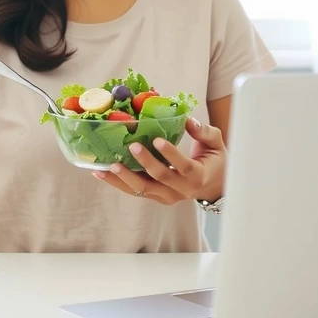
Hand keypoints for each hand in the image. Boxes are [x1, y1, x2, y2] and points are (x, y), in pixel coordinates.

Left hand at [95, 117, 225, 205]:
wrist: (215, 187)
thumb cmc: (216, 161)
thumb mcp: (216, 144)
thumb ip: (204, 132)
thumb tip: (187, 119)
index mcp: (197, 176)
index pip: (183, 166)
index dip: (170, 154)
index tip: (157, 140)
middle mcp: (181, 190)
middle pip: (160, 178)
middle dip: (144, 163)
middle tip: (131, 147)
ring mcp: (167, 196)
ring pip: (142, 190)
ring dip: (122, 178)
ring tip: (105, 167)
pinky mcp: (156, 197)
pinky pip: (135, 191)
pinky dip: (118, 183)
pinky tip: (101, 173)